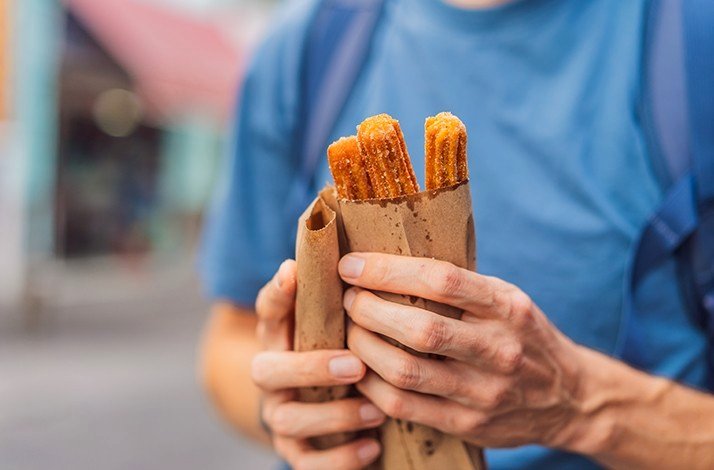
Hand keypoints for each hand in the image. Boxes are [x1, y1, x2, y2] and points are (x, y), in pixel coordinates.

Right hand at [251, 260, 383, 469]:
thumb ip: (340, 296)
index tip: (293, 271)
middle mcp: (273, 376)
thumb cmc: (335, 351)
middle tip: (355, 364)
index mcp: (282, 338)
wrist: (314, 408)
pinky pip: (307, 463)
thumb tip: (362, 253)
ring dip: (334, 416)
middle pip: (267, 371)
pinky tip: (373, 447)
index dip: (276, 292)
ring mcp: (281, 414)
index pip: (268, 311)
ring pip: (288, 419)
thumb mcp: (334, 323)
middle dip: (310, 367)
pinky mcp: (295, 451)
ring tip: (377, 411)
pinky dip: (340, 459)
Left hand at [339, 252, 589, 449]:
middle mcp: (500, 348)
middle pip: (420, 329)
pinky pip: (404, 406)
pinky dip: (372, 385)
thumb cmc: (522, 335)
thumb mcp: (506, 299)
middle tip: (348, 299)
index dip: (388, 270)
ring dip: (364, 347)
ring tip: (350, 331)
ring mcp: (485, 392)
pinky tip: (360, 369)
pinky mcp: (468, 424)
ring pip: (406, 371)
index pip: (441, 280)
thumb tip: (387, 259)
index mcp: (507, 306)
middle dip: (369, 310)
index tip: (352, 265)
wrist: (570, 399)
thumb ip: (460, 285)